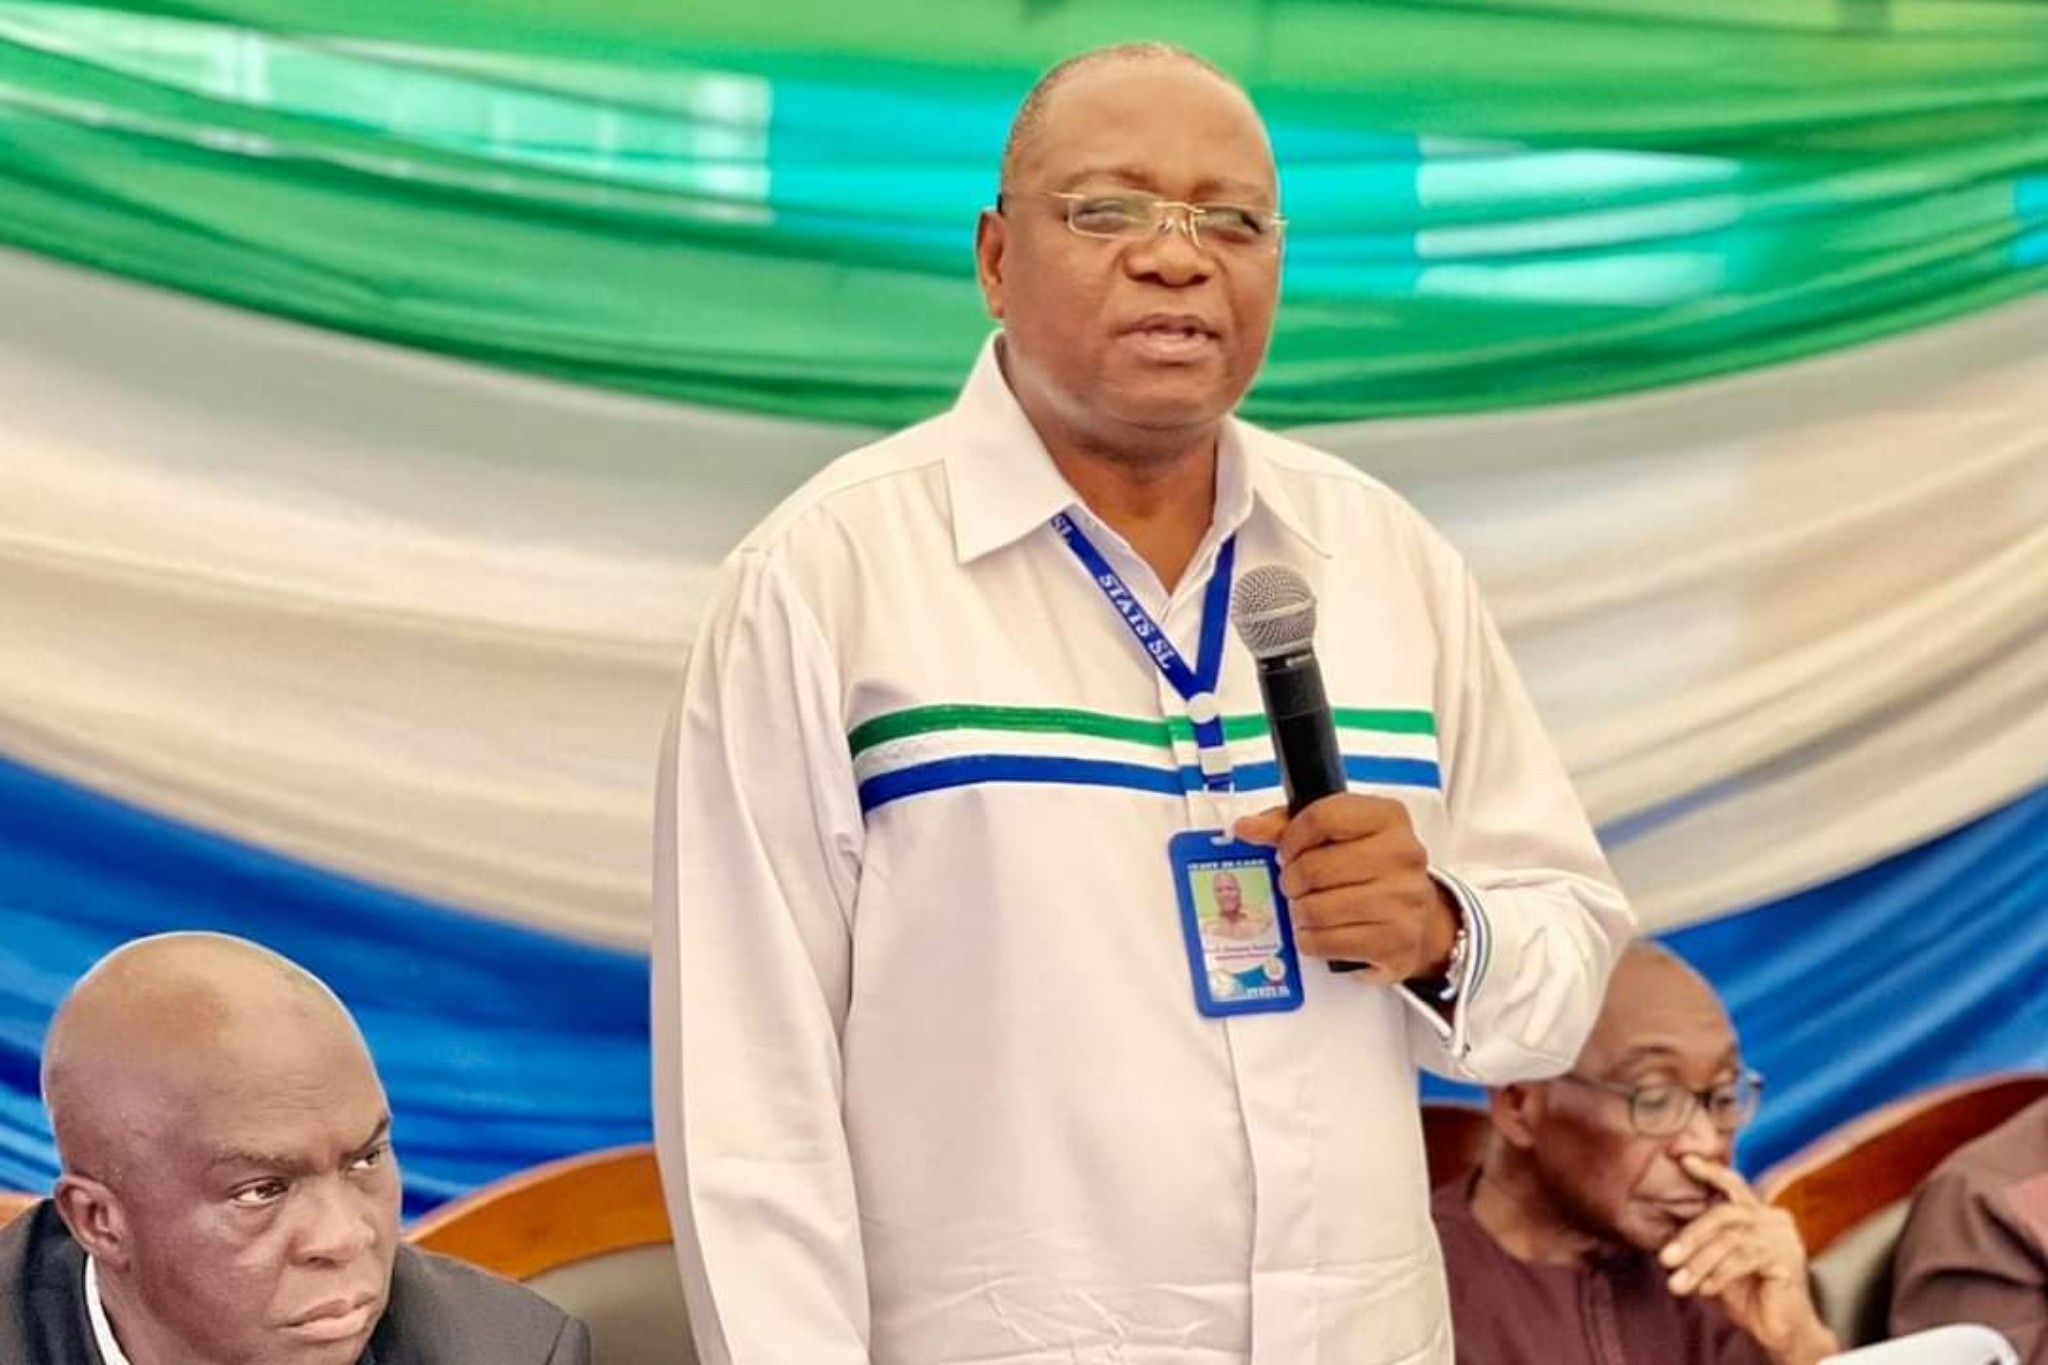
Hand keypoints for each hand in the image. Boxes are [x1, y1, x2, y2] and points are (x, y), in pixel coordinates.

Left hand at [1233, 795, 1458, 982]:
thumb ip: (1288, 825)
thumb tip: (1246, 827)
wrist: (1420, 919)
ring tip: (1309, 908)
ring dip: (1300, 912)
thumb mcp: (1338, 835)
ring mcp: (1403, 900)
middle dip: (1292, 880)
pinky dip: (1311, 940)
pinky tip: (1321, 931)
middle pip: (1313, 868)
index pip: (1322, 817)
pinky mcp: (1396, 942)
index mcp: (1388, 817)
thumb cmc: (1371, 870)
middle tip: (1296, 885)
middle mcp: (1403, 855)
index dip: (1291, 837)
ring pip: (1316, 909)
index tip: (1288, 850)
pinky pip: (1325, 942)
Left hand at [1660, 1156, 1838, 1364]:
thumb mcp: (1717, 1264)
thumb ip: (1702, 1245)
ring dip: (1700, 1263)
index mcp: (1759, 1213)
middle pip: (1723, 1215)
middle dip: (1690, 1237)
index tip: (1682, 1158)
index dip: (1708, 1170)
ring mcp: (1784, 1237)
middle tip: (1666, 1259)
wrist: (1781, 1332)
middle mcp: (1775, 1218)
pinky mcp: (1787, 1258)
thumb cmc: (1748, 1295)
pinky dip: (1719, 1274)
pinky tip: (1705, 1289)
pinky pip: (1743, 1259)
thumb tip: (1665, 1240)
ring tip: (1679, 1284)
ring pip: (1730, 1240)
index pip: (1732, 1185)